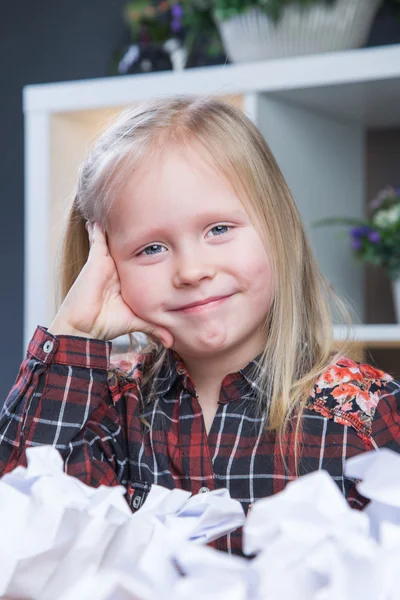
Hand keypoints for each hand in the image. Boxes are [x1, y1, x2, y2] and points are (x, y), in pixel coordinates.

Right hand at [48, 222, 173, 346]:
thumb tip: (171, 341)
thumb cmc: (107, 324)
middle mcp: (115, 269)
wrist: (85, 326)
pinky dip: (98, 227)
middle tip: (147, 216)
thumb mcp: (137, 321)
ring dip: (118, 227)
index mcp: (125, 280)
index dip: (148, 251)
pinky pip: (97, 238)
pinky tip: (99, 215)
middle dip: (136, 233)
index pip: (138, 261)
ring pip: (114, 240)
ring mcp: (105, 263)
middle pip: (128, 247)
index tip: (161, 240)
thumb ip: (154, 327)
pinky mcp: (96, 259)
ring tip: (123, 209)